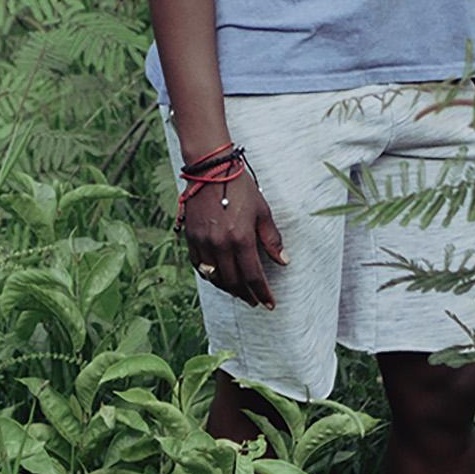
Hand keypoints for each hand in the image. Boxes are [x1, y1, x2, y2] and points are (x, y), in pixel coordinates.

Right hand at [180, 174, 284, 307]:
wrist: (210, 169)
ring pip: (214, 277)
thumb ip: (272, 239)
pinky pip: (199, 265)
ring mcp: (203, 242)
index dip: (263, 293)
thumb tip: (283, 260)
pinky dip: (209, 275)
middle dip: (246, 295)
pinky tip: (217, 277)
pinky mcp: (191, 237)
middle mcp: (220, 245)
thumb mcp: (262, 211)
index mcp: (241, 238)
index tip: (269, 304)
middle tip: (255, 301)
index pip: (253, 276)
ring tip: (239, 292)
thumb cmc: (240, 187)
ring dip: (228, 288)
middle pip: (233, 282)